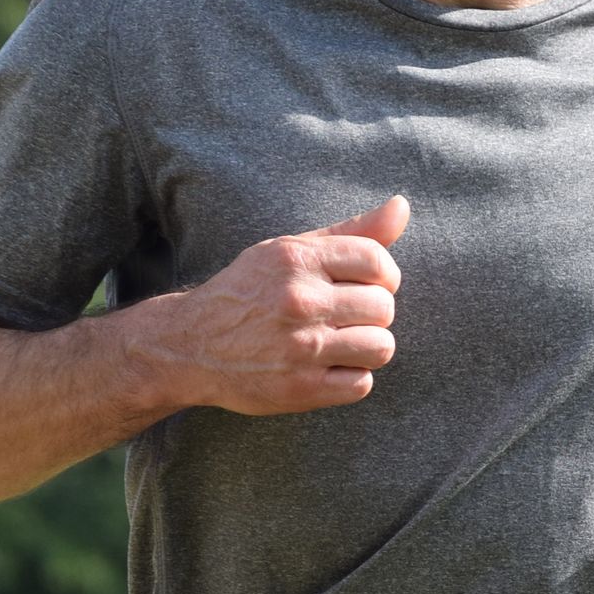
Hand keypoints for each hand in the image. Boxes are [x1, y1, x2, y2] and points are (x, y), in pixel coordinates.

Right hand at [134, 195, 408, 416]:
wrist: (191, 345)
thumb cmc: (250, 292)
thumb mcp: (290, 251)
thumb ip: (350, 232)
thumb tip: (402, 206)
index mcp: (297, 259)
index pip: (378, 261)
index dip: (383, 276)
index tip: (366, 286)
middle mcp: (299, 300)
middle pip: (384, 307)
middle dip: (373, 314)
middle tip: (345, 318)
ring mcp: (300, 347)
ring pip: (381, 347)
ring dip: (368, 348)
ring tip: (342, 344)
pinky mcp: (301, 388)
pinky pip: (362, 384)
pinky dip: (351, 378)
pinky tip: (327, 368)